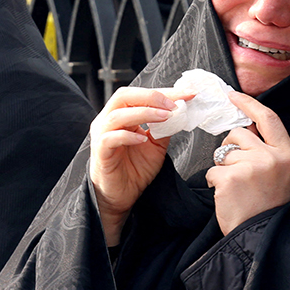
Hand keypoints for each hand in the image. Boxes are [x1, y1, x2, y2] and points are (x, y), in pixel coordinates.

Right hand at [89, 86, 194, 245]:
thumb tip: (181, 111)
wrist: (121, 197)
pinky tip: (143, 139)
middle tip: (174, 104)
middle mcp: (108, 120)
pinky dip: (128, 136)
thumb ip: (165, 127)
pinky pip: (111, 138)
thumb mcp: (156, 145)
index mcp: (122, 114)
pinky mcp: (100, 152)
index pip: (141, 95)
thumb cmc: (135, 169)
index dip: (165, 92)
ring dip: (144, 113)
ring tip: (166, 116)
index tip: (188, 94)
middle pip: (125, 96)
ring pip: (118, 115)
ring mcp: (102, 135)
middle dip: (152, 96)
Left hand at [206, 93, 289, 234]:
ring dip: (223, 168)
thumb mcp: (279, 172)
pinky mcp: (231, 178)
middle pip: (239, 134)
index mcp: (286, 154)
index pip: (268, 118)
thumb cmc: (266, 205)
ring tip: (237, 188)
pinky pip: (213, 170)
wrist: (260, 236)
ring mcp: (251, 166)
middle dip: (232, 148)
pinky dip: (215, 182)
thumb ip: (266, 149)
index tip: (233, 95)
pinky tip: (227, 196)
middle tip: (240, 174)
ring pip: (223, 152)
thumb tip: (245, 126)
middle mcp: (271, 157)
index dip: (249, 104)